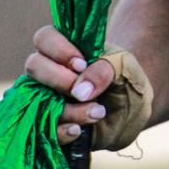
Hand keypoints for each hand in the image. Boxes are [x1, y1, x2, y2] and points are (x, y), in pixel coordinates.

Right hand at [24, 26, 154, 150]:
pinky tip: (79, 130)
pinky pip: (43, 129)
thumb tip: (79, 91)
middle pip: (34, 66)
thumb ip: (105, 69)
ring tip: (98, 112)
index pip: (45, 38)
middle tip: (82, 91)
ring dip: (68, 110)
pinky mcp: (50, 125)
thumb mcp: (125, 68)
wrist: (134, 111)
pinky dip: (61, 131)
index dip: (59, 50)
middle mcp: (50, 72)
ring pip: (38, 100)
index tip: (82, 64)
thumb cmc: (126, 79)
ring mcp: (47, 98)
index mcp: (65, 48)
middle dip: (58, 79)